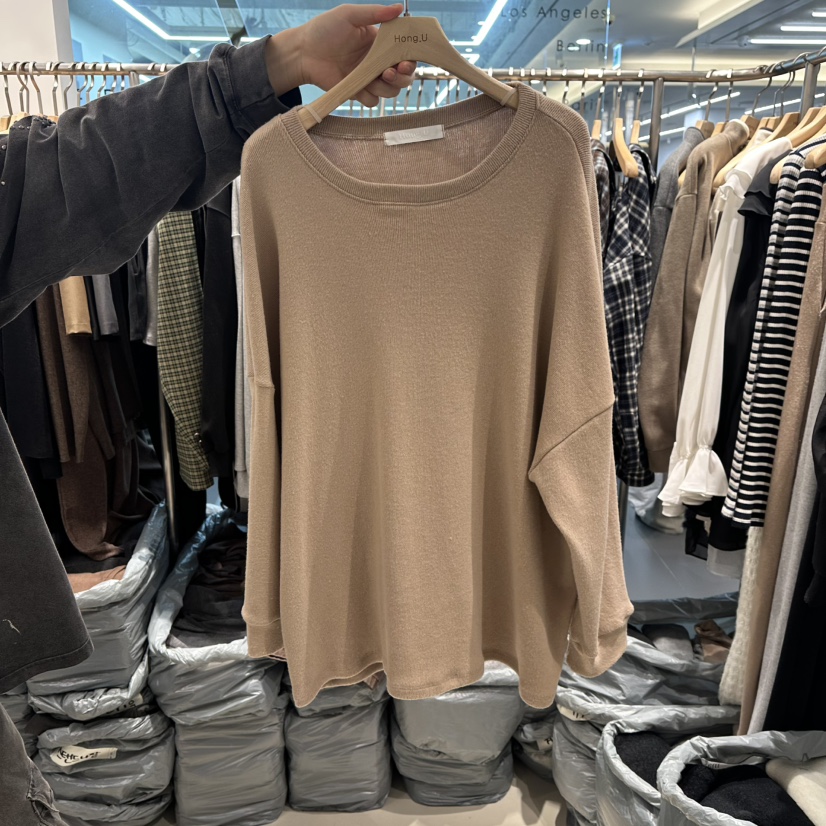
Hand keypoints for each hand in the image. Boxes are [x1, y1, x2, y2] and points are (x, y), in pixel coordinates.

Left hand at [266, 4, 415, 106]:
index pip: (405, 53)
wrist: (303, 52)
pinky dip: (369, 96)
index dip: (411, 59)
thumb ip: (375, 13)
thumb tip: (399, 7)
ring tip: (373, 78)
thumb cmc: (324, 29)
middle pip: (403, 77)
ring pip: (391, 91)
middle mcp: (377, 62)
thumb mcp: (349, 15)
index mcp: (380, 43)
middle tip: (390, 72)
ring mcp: (368, 79)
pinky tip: (359, 87)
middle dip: (402, 77)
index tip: (406, 61)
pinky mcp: (358, 92)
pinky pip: (373, 101)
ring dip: (386, 87)